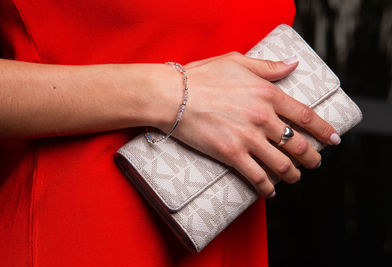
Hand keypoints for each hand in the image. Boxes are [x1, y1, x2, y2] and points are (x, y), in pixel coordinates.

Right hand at [159, 52, 339, 197]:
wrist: (172, 95)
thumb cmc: (201, 76)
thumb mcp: (237, 61)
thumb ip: (268, 67)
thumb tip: (293, 65)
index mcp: (267, 94)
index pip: (305, 116)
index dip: (324, 130)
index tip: (334, 139)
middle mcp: (263, 118)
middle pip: (298, 145)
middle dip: (311, 158)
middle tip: (315, 163)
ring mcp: (248, 138)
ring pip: (282, 164)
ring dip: (292, 175)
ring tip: (295, 178)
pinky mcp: (232, 154)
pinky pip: (257, 177)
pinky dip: (266, 188)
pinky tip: (270, 192)